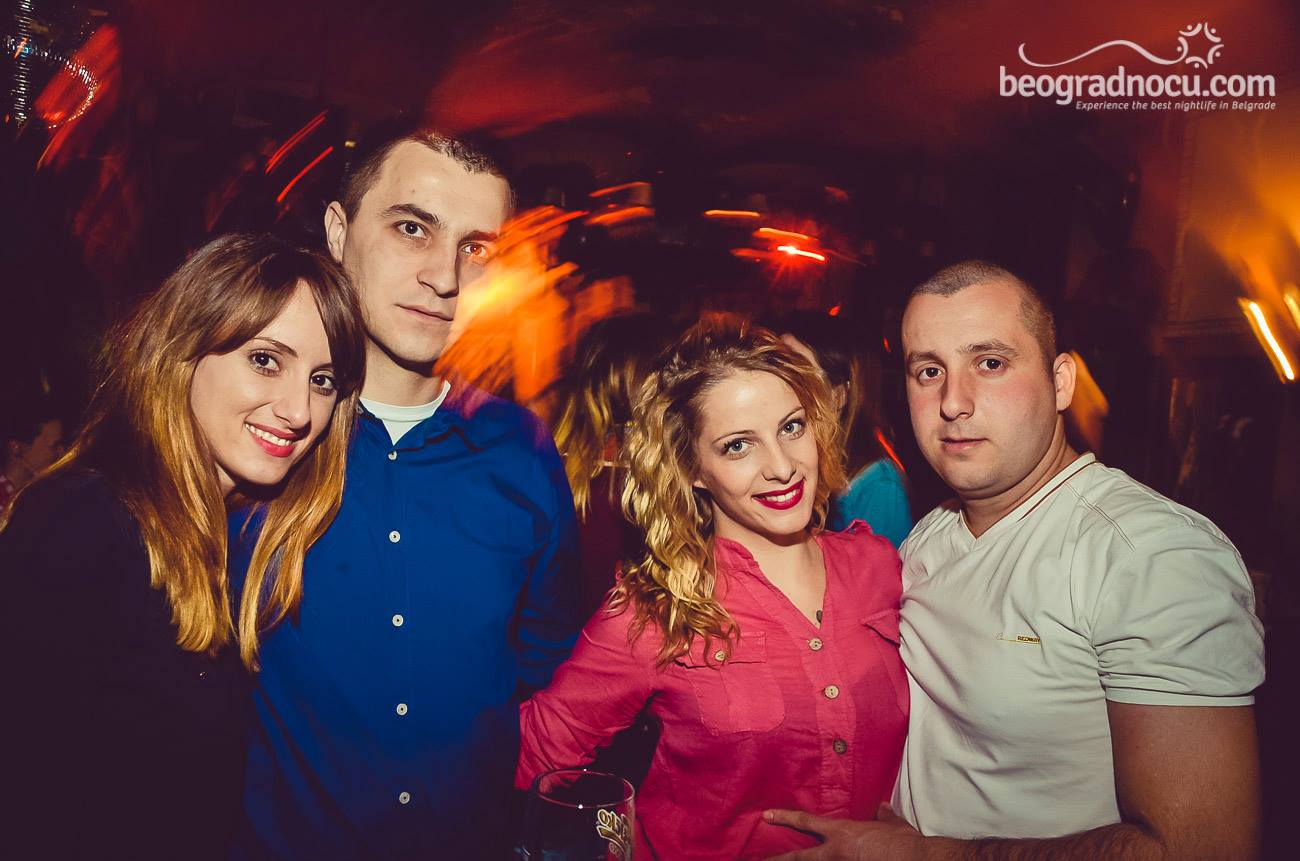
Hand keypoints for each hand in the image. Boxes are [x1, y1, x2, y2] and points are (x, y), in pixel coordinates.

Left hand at [763, 803, 929, 860]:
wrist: (917, 859)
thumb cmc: (903, 842)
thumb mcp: (891, 825)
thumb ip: (883, 816)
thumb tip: (882, 808)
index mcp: (842, 833)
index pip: (806, 821)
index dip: (785, 817)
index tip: (766, 816)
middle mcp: (835, 853)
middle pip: (799, 858)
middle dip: (777, 860)